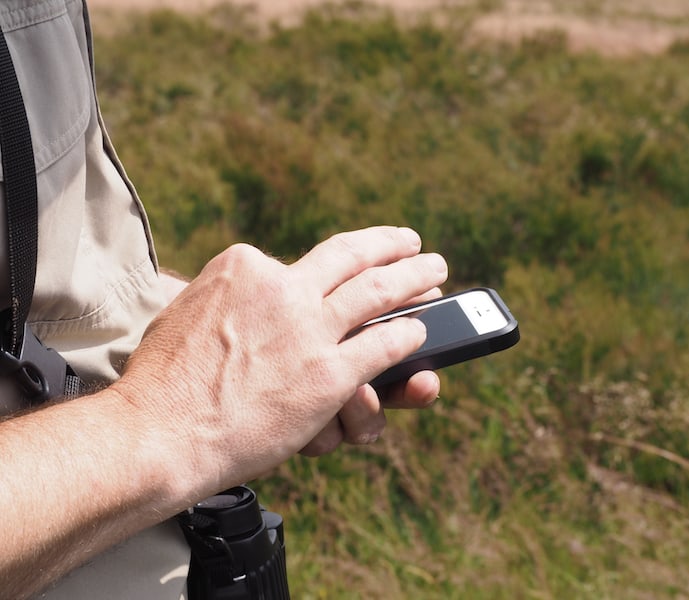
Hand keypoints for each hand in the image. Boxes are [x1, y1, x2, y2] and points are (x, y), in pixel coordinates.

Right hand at [115, 227, 447, 500]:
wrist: (158, 433)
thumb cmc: (164, 383)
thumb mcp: (186, 311)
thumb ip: (222, 297)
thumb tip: (230, 297)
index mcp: (246, 267)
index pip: (300, 262)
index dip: (334, 265)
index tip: (349, 265)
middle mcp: (283, 288)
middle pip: (351, 258)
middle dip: (390, 246)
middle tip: (411, 242)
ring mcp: (309, 329)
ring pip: (379, 292)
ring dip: (415, 277)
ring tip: (434, 271)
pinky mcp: (329, 374)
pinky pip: (385, 346)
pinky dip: (409, 336)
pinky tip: (420, 333)